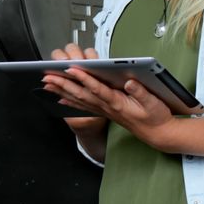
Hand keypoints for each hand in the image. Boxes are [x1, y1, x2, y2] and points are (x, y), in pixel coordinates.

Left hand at [43, 44, 178, 150]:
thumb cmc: (155, 117)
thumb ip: (141, 92)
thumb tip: (129, 81)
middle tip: (48, 75)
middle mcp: (107, 107)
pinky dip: (70, 101)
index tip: (72, 69)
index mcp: (118, 102)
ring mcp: (104, 110)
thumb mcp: (154, 104)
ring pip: (79, 99)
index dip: (84, 79)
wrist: (156, 133)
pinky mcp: (104, 111)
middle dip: (64, 84)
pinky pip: (83, 105)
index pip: (97, 89)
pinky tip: (60, 98)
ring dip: (62, 91)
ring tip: (47, 83)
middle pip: (81, 93)